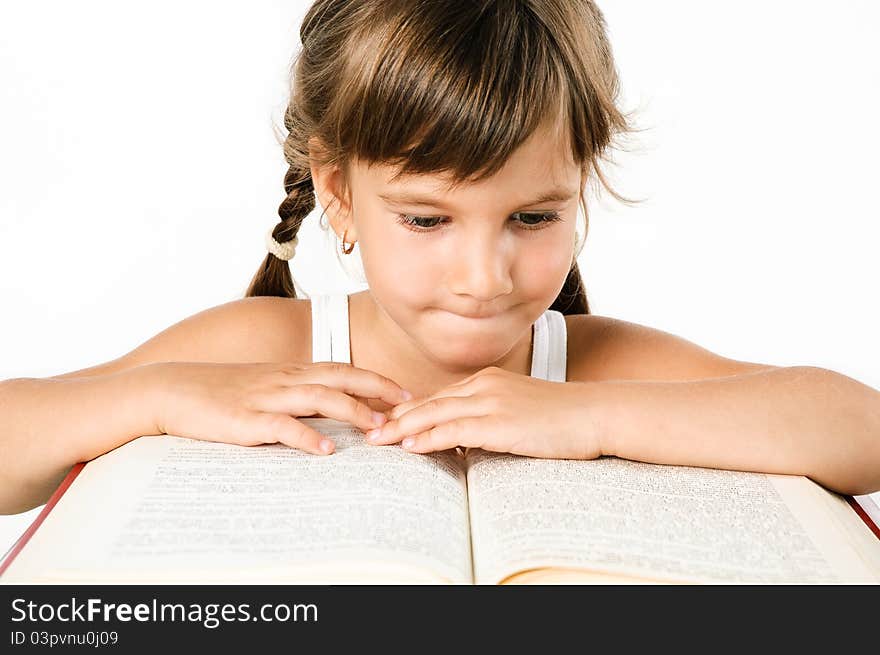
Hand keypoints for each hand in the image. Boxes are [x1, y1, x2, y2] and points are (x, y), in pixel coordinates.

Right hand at [147, 361, 410, 454]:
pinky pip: (282, 427)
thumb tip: (329, 409)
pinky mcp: (246, 419)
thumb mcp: (265, 387)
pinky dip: (306, 437)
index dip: (376, 379)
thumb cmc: (221, 391)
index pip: (342, 370)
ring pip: (318, 398)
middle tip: (409, 403)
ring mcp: (266, 397)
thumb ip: (296, 394)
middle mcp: (285, 379)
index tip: (405, 391)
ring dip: (352, 411)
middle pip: (340, 377)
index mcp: (291, 372)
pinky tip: (326, 450)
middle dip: (378, 388)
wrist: (171, 389)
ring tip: (378, 428)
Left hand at [363, 366, 601, 458]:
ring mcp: (492, 401)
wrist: (596, 414)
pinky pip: (454, 429)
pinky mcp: (500, 421)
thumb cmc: (563, 417)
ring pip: (435, 413)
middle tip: (369, 431)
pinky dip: (428, 437)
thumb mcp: (520, 410)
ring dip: (402, 429)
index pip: (439, 395)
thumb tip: (464, 438)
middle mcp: (485, 385)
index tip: (386, 421)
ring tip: (378, 441)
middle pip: (429, 401)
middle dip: (396, 418)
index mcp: (488, 380)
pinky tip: (411, 447)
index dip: (410, 409)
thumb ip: (490, 417)